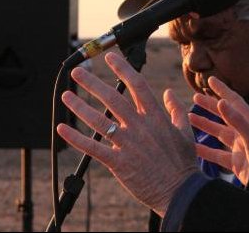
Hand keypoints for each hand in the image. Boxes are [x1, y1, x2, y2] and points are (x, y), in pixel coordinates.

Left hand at [56, 52, 198, 216]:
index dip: (122, 69)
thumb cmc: (184, 164)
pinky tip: (62, 128)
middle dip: (93, 83)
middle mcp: (139, 127)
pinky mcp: (118, 163)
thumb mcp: (185, 132)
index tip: (110, 57)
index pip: (136, 86)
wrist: (181, 192)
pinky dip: (76, 138)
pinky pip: (93, 148)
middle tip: (78, 71)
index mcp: (155, 117)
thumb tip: (168, 93)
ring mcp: (127, 144)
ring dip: (80, 106)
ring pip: (98, 120)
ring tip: (66, 95)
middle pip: (112, 98)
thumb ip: (176, 110)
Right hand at [189, 76, 248, 184]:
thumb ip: (238, 120)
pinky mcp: (237, 164)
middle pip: (225, 115)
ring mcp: (240, 149)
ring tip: (189, 117)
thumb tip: (222, 102)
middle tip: (195, 98)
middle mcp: (245, 133)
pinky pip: (217, 155)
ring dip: (205, 125)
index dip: (222, 90)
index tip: (211, 80)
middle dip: (210, 106)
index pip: (234, 102)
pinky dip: (204, 150)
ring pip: (219, 133)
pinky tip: (192, 146)